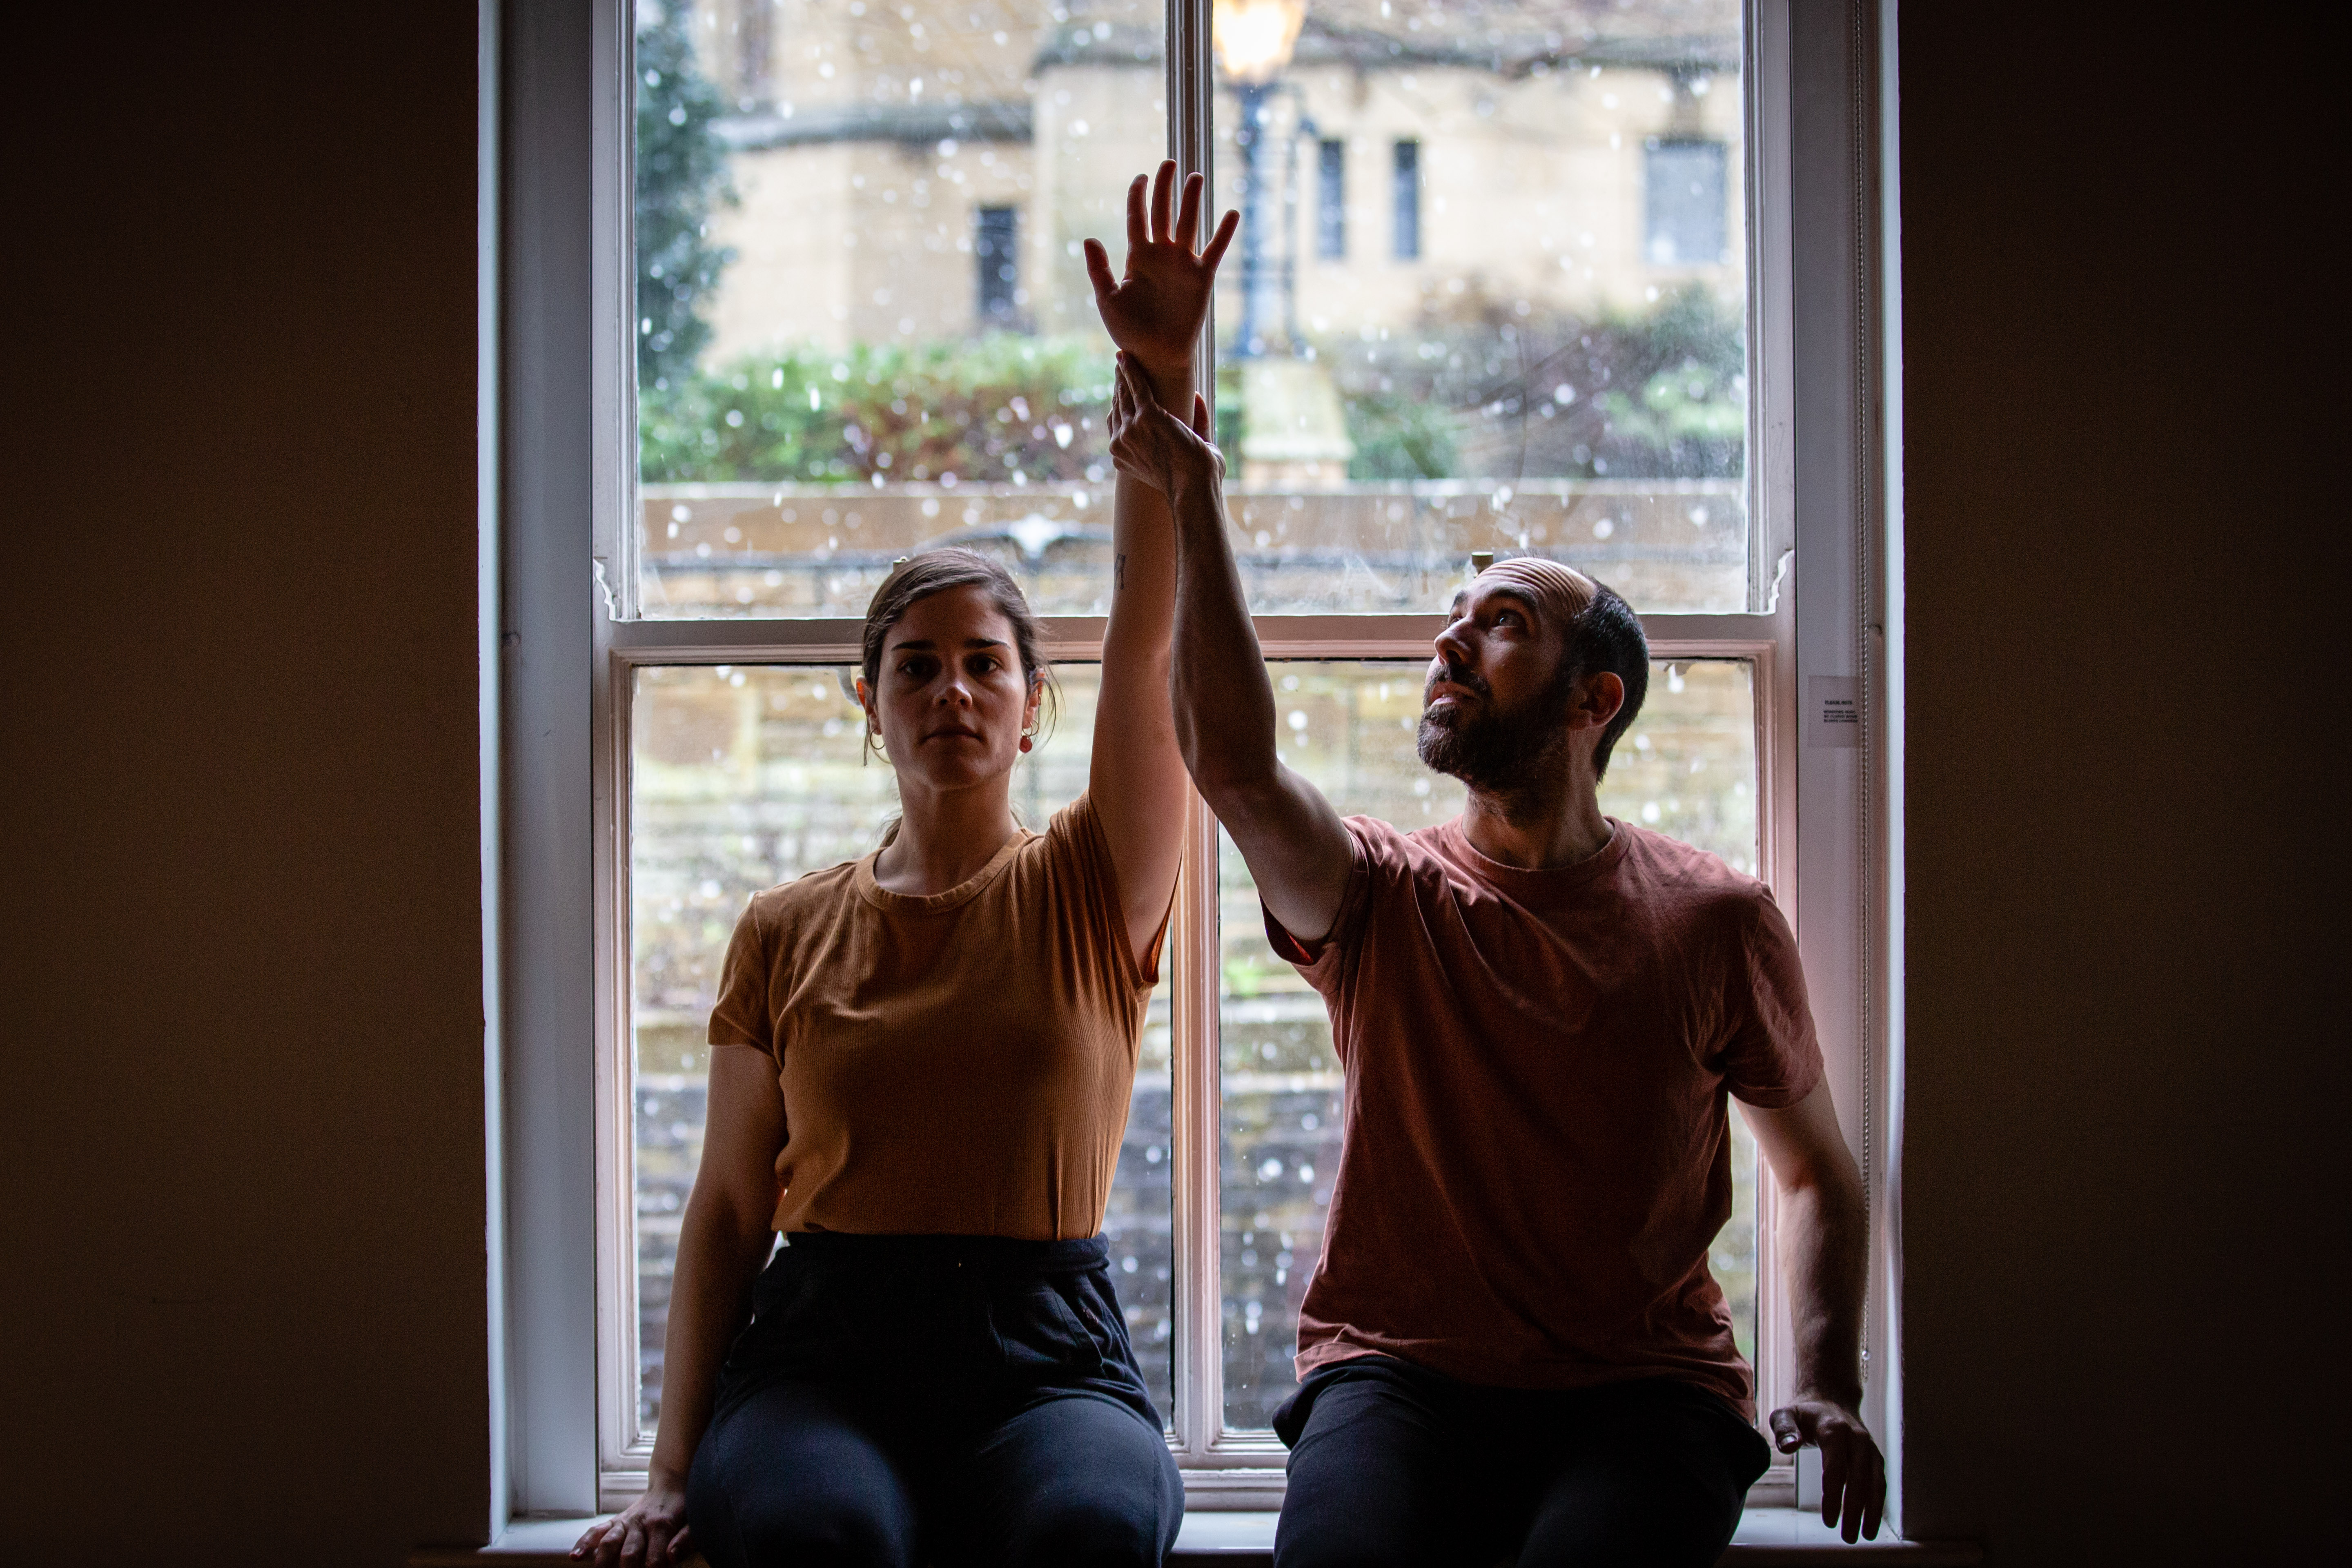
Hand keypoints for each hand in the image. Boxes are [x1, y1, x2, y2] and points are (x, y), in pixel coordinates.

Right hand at [571, 1473, 693, 1567]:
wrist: (671, 1484)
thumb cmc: (685, 1508)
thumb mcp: (694, 1522)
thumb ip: (685, 1541)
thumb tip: (670, 1558)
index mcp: (662, 1525)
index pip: (656, 1559)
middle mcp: (640, 1524)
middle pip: (629, 1554)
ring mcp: (625, 1523)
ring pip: (609, 1543)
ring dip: (602, 1562)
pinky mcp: (614, 1522)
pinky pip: (596, 1532)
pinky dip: (584, 1544)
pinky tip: (575, 1557)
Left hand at [1084, 160, 1238, 387]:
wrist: (1155, 354)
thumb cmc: (1129, 331)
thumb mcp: (1108, 300)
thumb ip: (1099, 269)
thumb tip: (1088, 239)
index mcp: (1137, 256)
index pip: (1137, 216)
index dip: (1138, 194)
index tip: (1141, 175)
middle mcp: (1161, 254)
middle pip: (1163, 211)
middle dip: (1165, 186)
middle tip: (1168, 163)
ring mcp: (1182, 263)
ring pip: (1188, 223)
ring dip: (1191, 200)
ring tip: (1195, 176)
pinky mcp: (1202, 277)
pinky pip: (1214, 250)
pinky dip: (1223, 233)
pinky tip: (1232, 213)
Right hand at [1108, 351, 1221, 499]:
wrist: (1196, 488)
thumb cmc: (1198, 479)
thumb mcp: (1190, 454)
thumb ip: (1195, 426)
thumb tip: (1197, 398)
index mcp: (1123, 457)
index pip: (1116, 425)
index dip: (1119, 406)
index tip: (1123, 391)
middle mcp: (1121, 444)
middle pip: (1117, 407)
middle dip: (1119, 387)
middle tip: (1121, 367)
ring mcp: (1131, 430)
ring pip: (1124, 395)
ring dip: (1123, 375)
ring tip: (1125, 359)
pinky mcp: (1145, 417)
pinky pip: (1135, 387)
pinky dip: (1131, 370)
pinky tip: (1127, 356)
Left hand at [1769, 1395, 1885, 1542]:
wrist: (1830, 1400)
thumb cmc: (1804, 1413)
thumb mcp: (1785, 1415)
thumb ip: (1784, 1430)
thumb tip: (1789, 1446)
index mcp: (1834, 1429)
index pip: (1836, 1466)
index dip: (1834, 1495)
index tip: (1829, 1520)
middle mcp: (1857, 1439)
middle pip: (1859, 1478)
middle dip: (1854, 1510)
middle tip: (1847, 1536)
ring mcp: (1869, 1448)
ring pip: (1876, 1482)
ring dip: (1873, 1510)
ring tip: (1866, 1536)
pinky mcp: (1874, 1457)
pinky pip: (1879, 1481)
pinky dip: (1877, 1502)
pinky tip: (1870, 1522)